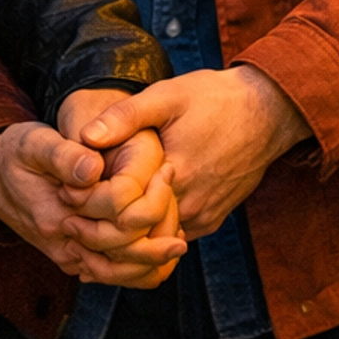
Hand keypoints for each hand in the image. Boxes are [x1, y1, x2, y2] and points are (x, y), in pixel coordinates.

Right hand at [0, 94, 185, 286]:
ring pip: (121, 275)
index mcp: (57, 217)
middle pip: (125, 257)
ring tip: (178, 242)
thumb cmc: (14, 153)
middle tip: (184, 221)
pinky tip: (156, 251)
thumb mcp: (33, 143)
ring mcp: (69, 256)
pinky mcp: (74, 257)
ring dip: (152, 262)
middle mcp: (64, 245)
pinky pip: (112, 274)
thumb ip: (62, 156)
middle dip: (158, 238)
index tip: (168, 170)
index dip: (148, 198)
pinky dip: (137, 268)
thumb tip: (93, 167)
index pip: (117, 221)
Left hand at [65, 67, 309, 238]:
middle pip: (137, 237)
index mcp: (174, 175)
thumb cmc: (215, 98)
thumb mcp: (168, 96)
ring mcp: (205, 215)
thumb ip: (126, 117)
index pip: (123, 213)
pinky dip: (153, 232)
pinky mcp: (214, 218)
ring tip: (94, 225)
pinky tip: (130, 219)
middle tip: (73, 225)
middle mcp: (191, 204)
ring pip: (156, 242)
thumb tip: (86, 137)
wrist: (269, 111)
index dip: (93, 211)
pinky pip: (176, 235)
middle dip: (104, 232)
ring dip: (128, 236)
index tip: (68, 202)